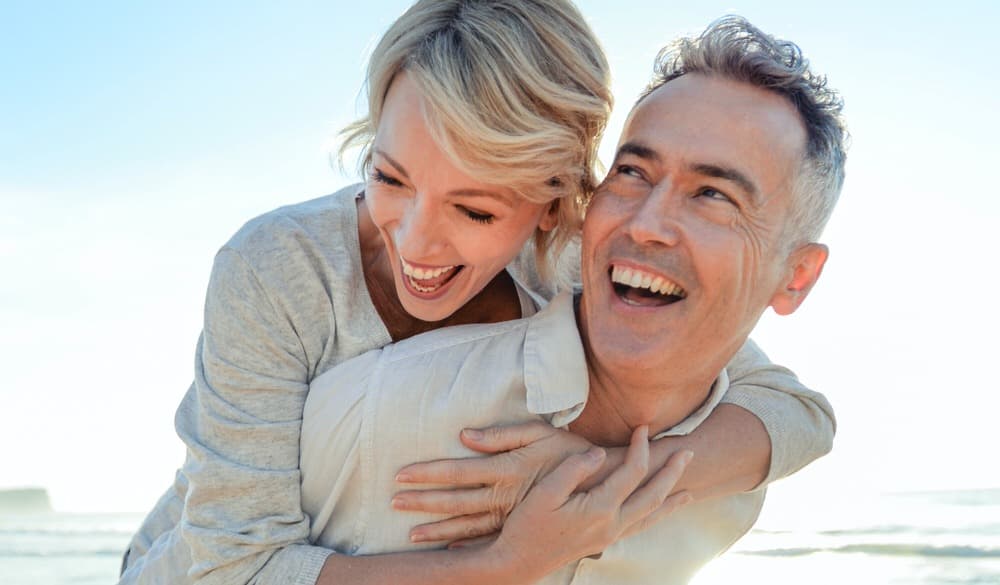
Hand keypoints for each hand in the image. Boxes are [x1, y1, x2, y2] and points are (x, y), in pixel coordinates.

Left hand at [393, 422, 594, 542]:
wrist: (604, 480)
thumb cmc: (569, 450)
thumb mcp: (539, 433)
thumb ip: (502, 435)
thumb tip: (465, 436)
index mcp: (506, 469)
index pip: (457, 471)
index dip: (429, 473)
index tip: (401, 475)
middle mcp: (504, 495)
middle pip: (455, 501)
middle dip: (423, 502)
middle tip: (394, 501)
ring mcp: (511, 514)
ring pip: (468, 525)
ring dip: (438, 529)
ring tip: (411, 535)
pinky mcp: (520, 525)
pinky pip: (488, 539)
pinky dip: (466, 544)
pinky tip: (447, 549)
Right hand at [486, 426, 691, 578]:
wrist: (519, 562)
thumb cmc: (527, 525)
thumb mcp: (545, 493)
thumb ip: (574, 469)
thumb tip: (600, 452)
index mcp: (600, 508)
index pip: (633, 472)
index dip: (641, 448)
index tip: (642, 428)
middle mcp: (612, 524)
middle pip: (653, 495)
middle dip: (672, 473)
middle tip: (687, 452)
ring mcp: (610, 536)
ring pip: (651, 515)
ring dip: (671, 499)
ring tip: (689, 491)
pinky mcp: (605, 541)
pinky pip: (640, 527)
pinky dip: (657, 517)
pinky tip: (660, 512)